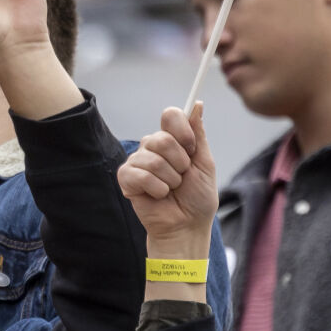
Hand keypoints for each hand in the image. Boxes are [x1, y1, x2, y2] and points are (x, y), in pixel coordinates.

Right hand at [117, 103, 217, 257]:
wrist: (187, 226)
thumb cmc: (197, 198)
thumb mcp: (204, 162)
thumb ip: (198, 134)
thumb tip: (196, 104)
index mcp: (172, 141)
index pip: (170, 115)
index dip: (182, 131)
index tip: (191, 148)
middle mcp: (152, 148)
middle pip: (161, 138)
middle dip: (179, 162)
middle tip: (181, 177)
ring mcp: (137, 163)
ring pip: (152, 159)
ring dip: (169, 180)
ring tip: (170, 190)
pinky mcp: (126, 179)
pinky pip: (139, 175)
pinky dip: (156, 188)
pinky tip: (158, 196)